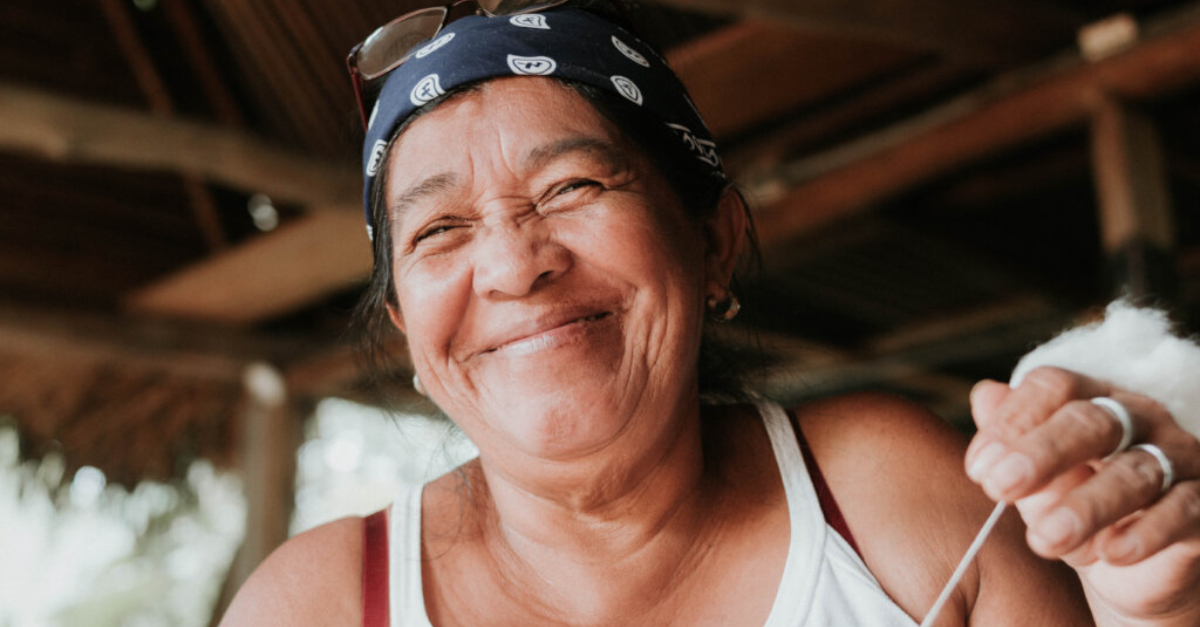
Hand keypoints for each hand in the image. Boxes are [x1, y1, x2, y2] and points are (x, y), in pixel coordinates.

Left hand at [965, 367, 1199, 624]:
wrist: (1122, 561)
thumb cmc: (1069, 501)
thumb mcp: (1030, 475)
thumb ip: (1008, 437)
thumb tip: (985, 395)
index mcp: (1088, 399)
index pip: (1054, 386)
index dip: (1013, 422)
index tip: (979, 469)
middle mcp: (1138, 418)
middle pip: (1091, 421)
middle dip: (1041, 454)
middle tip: (999, 488)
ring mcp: (1176, 457)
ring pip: (1134, 472)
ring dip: (1085, 507)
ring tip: (1044, 539)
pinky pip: (1180, 511)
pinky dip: (1144, 533)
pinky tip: (1109, 553)